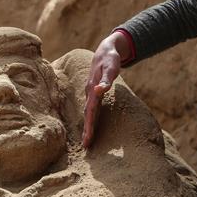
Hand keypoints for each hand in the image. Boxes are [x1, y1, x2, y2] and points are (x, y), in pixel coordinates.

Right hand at [82, 31, 131, 147]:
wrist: (106, 50)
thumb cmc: (110, 59)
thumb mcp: (110, 68)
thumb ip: (105, 80)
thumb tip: (100, 90)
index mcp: (93, 89)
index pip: (90, 112)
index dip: (89, 126)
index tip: (87, 139)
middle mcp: (90, 92)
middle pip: (88, 114)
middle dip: (87, 130)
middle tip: (86, 145)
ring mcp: (92, 93)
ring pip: (89, 112)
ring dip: (88, 126)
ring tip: (87, 140)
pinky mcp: (95, 93)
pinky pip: (92, 108)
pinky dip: (91, 118)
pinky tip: (91, 125)